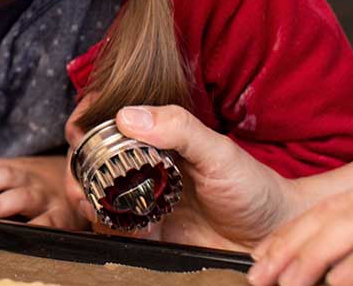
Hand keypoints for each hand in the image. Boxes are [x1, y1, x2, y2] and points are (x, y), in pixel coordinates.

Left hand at [0, 155, 86, 229]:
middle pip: (7, 176)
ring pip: (24, 197)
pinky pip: (47, 223)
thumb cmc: (43, 183)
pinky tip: (19, 235)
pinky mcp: (62, 218)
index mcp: (20, 169)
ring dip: (0, 205)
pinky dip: (35, 228)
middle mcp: (32, 180)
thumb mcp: (20, 171)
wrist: (85, 186)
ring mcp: (47, 198)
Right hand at [66, 103, 296, 249]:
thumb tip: (128, 116)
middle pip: (94, 160)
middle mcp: (147, 165)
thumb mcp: (219, 152)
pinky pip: (117, 229)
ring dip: (88, 200)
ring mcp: (146, 198)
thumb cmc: (254, 187)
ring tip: (94, 207)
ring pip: (98, 195)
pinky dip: (113, 229)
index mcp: (160, 137)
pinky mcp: (150, 230)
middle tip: (81, 183)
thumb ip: (178, 129)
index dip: (87, 124)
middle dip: (79, 170)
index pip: (110, 122)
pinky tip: (132, 228)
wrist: (275, 236)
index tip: (77, 131)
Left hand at [248, 176, 352, 285]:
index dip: (291, 232)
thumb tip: (325, 265)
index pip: (327, 209)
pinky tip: (336, 282)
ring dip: (312, 256)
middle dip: (289, 245)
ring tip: (287, 284)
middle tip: (258, 276)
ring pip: (350, 224)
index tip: (259, 256)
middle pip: (329, 214)